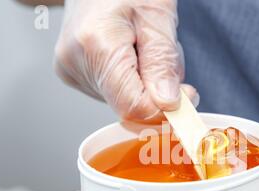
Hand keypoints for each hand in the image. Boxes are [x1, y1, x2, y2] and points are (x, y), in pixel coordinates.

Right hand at [54, 0, 198, 122]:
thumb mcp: (157, 13)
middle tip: (167, 57)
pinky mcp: (73, 74)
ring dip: (146, 84)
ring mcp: (71, 69)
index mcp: (96, 44)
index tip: (187, 96)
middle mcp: (76, 62)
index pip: (133, 106)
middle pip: (128, 104)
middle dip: (157, 90)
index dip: (164, 109)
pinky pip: (113, 92)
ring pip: (122, 100)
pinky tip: (131, 53)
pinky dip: (132, 80)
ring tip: (145, 47)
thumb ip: (163, 62)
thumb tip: (167, 103)